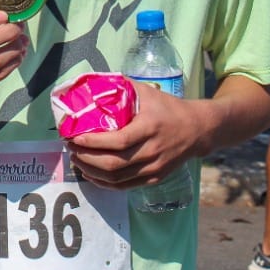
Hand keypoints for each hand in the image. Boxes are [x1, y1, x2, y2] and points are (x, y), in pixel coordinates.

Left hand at [65, 84, 202, 189]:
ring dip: (92, 171)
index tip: (75, 137)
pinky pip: (125, 186)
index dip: (94, 142)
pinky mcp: (154, 178)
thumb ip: (122, 87)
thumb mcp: (147, 92)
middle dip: (87, 158)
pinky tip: (91, 174)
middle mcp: (152, 151)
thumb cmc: (169, 108)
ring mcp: (154, 168)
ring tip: (76, 160)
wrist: (198, 130)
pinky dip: (104, 183)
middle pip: (114, 164)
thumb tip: (93, 83)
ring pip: (117, 179)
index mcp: (149, 128)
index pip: (118, 141)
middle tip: (70, 149)